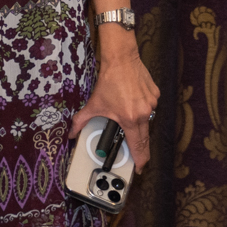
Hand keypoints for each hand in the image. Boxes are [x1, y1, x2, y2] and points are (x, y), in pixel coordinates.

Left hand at [70, 31, 159, 173]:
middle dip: (140, 148)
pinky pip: (150, 108)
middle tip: (136, 154)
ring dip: (139, 124)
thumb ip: (81, 121)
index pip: (138, 146)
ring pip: (147, 121)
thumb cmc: (109, 81)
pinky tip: (133, 102)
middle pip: (145, 138)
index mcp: (129, 119)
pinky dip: (142, 109)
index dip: (140, 160)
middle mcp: (143, 113)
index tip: (139, 168)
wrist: (122, 59)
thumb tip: (71, 134)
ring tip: (127, 115)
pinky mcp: (155, 95)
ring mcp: (151, 104)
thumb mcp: (94, 103)